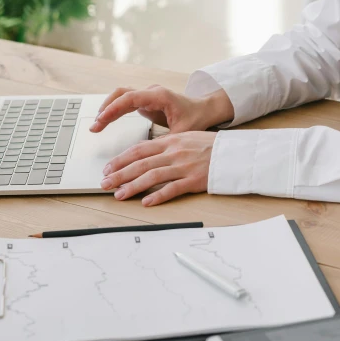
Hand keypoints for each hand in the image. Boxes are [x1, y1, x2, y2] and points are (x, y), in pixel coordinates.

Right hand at [89, 85, 232, 133]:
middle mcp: (151, 92)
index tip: (102, 119)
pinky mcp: (145, 102)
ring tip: (97, 125)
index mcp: (160, 96)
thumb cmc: (196, 118)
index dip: (114, 108)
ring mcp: (147, 96)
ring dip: (108, 109)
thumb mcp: (183, 132)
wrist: (204, 109)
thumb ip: (167, 140)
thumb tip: (151, 153)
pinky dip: (114, 111)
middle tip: (95, 126)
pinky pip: (125, 103)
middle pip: (121, 95)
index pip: (130, 98)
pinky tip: (106, 121)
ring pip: (121, 97)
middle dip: (106, 109)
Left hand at [100, 131, 215, 205]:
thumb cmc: (211, 147)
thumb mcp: (187, 138)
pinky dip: (158, 195)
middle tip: (104, 183)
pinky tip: (146, 202)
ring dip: (133, 186)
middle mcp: (174, 153)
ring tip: (119, 195)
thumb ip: (167, 146)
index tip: (108, 167)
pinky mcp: (194, 180)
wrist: (234, 153)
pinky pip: (172, 189)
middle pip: (141, 164)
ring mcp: (183, 167)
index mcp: (171, 141)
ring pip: (152, 176)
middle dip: (119, 174)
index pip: (139, 150)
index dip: (121, 159)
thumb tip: (146, 155)